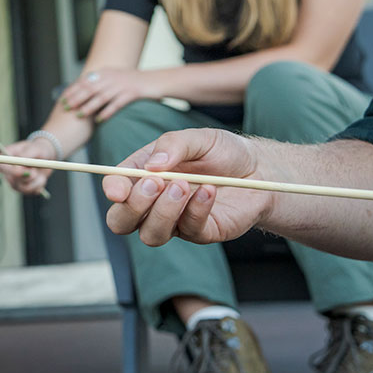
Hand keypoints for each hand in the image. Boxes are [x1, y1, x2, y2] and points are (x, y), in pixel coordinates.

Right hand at [0, 136, 57, 196]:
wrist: (46, 155)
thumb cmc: (38, 148)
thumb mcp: (35, 148)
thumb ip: (25, 155)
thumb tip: (17, 166)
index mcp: (7, 157)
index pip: (2, 167)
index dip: (10, 171)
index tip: (22, 171)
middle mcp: (9, 171)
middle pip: (12, 181)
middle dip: (27, 177)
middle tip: (36, 170)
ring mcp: (16, 181)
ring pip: (24, 188)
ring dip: (36, 181)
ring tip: (40, 172)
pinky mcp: (24, 188)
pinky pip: (32, 191)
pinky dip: (39, 185)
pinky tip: (41, 177)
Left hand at [60, 68, 158, 122]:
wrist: (156, 80)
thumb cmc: (134, 82)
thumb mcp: (115, 77)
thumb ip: (100, 82)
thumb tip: (84, 91)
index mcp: (106, 72)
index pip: (85, 81)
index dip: (73, 90)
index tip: (62, 99)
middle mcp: (112, 77)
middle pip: (90, 88)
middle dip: (76, 98)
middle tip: (66, 108)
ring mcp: (122, 85)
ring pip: (101, 96)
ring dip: (89, 106)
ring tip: (80, 115)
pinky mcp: (132, 93)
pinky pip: (116, 104)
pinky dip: (107, 112)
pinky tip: (99, 119)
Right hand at [101, 128, 273, 246]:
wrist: (260, 170)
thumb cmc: (223, 152)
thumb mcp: (198, 138)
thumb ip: (173, 145)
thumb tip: (153, 165)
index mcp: (143, 175)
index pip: (115, 188)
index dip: (113, 190)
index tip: (120, 189)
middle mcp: (152, 202)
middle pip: (120, 222)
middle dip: (133, 206)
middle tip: (156, 184)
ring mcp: (174, 221)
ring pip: (150, 234)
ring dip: (163, 211)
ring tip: (185, 185)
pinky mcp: (199, 233)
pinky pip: (188, 230)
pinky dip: (196, 209)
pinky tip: (210, 190)